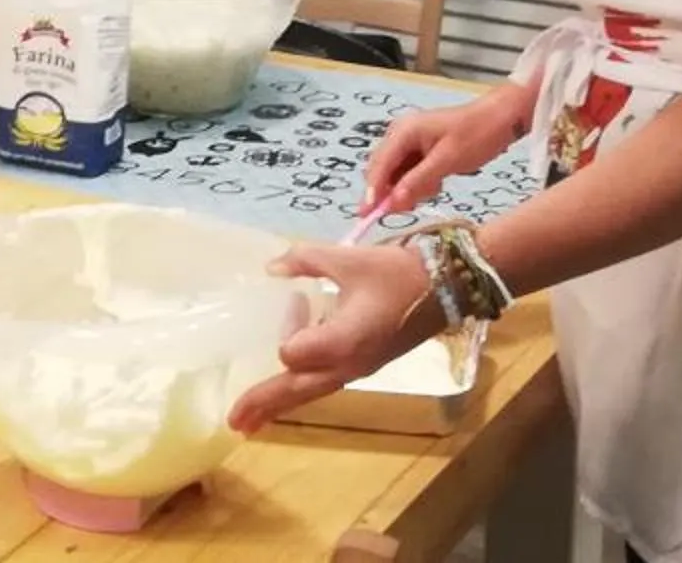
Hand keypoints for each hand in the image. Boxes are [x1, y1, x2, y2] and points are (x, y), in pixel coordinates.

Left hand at [227, 241, 442, 434]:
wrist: (447, 287)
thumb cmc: (397, 272)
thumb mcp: (347, 259)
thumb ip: (304, 260)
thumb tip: (271, 268)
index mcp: (343, 340)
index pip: (293, 352)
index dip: (286, 327)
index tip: (297, 299)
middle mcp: (348, 365)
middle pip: (297, 390)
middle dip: (264, 404)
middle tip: (234, 423)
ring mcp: (358, 370)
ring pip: (312, 394)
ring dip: (280, 405)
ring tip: (251, 420)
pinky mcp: (364, 368)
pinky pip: (325, 385)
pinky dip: (301, 392)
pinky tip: (288, 389)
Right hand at [366, 84, 531, 214]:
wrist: (501, 118)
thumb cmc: (476, 134)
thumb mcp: (447, 160)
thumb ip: (418, 181)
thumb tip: (392, 203)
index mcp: (403, 131)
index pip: (379, 165)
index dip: (372, 191)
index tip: (367, 215)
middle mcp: (400, 134)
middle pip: (382, 170)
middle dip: (392, 191)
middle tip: (410, 207)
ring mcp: (409, 141)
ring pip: (396, 174)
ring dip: (408, 188)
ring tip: (434, 188)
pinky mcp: (419, 149)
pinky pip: (408, 172)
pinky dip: (418, 183)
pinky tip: (436, 184)